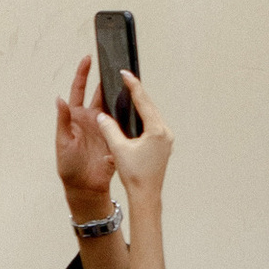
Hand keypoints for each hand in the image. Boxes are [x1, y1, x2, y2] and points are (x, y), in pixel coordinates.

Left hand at [55, 59, 118, 207]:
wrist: (85, 186)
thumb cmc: (68, 165)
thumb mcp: (63, 142)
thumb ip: (63, 121)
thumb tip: (59, 99)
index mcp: (76, 116)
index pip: (78, 89)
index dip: (83, 74)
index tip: (88, 59)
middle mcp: (92, 118)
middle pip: (101, 94)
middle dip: (108, 80)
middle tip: (116, 66)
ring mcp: (105, 127)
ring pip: (115, 106)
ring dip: (121, 95)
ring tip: (129, 82)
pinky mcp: (117, 137)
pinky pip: (124, 123)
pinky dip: (131, 114)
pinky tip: (138, 106)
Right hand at [87, 65, 173, 205]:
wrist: (146, 195)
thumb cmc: (134, 174)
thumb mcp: (118, 149)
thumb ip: (109, 129)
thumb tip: (101, 115)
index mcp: (156, 130)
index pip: (143, 102)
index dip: (133, 86)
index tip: (125, 73)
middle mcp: (165, 132)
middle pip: (150, 106)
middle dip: (138, 92)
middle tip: (126, 79)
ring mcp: (167, 139)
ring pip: (153, 115)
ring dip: (142, 104)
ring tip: (130, 93)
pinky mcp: (164, 145)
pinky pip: (154, 124)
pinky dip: (145, 116)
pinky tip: (137, 114)